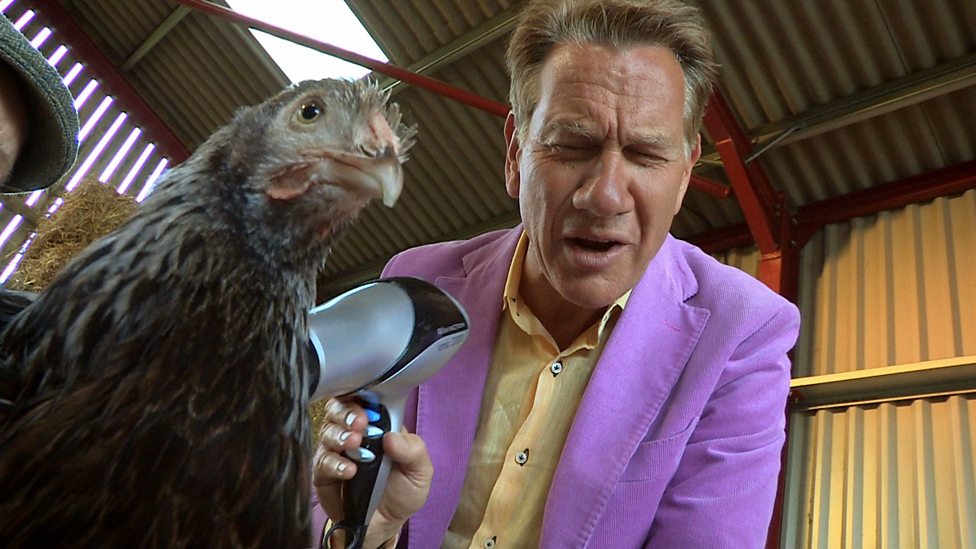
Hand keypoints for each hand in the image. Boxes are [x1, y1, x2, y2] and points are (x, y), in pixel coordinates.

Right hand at [313, 397, 432, 547]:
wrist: (385, 526)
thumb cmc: (402, 492)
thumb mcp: (420, 472)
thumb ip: (413, 451)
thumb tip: (392, 437)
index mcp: (380, 426)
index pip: (366, 400)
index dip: (364, 399)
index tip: (369, 410)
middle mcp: (355, 434)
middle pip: (339, 409)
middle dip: (346, 413)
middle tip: (359, 424)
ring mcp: (338, 451)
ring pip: (327, 431)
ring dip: (340, 435)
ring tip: (353, 444)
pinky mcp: (324, 473)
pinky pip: (322, 461)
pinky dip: (334, 463)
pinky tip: (349, 471)